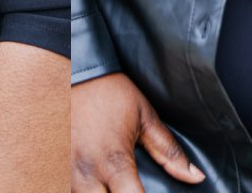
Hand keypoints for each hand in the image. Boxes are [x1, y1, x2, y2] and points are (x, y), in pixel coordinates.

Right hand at [71, 72, 204, 191]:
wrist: (75, 70)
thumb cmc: (111, 93)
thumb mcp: (145, 117)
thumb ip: (169, 151)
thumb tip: (196, 177)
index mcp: (113, 161)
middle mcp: (86, 172)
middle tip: (128, 187)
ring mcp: (66, 171)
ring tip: (112, 183)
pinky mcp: (56, 166)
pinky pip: (68, 188)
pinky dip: (83, 189)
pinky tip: (95, 182)